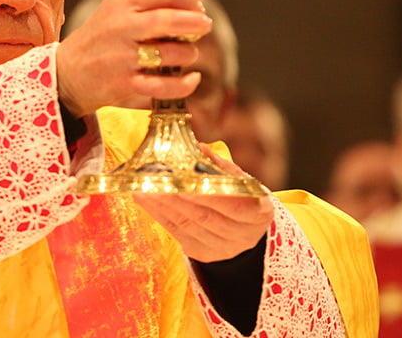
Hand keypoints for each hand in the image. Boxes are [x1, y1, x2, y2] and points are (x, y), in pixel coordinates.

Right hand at [56, 0, 212, 115]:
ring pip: (171, 53)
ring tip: (187, 55)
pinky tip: (191, 78)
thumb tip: (194, 2)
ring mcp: (122, 57)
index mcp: (118, 4)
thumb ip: (149, 5)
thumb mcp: (114, 14)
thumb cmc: (96, 43)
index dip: (188, 1)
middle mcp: (120, 27)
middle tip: (206, 26)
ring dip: (188, 54)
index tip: (199, 8)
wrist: (64, 75)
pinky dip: (185, 83)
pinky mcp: (125, 84)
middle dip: (195, 22)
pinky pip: (165, 85)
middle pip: (168, 20)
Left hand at [133, 145, 273, 262]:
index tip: (187, 182)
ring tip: (143, 189)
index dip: (210, 196)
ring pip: (188, 226)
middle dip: (178, 199)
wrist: (244, 230)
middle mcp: (243, 235)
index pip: (234, 206)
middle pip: (206, 218)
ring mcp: (222, 248)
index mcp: (259, 214)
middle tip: (155, 182)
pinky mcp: (203, 253)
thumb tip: (200, 147)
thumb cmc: (243, 198)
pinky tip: (145, 200)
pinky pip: (177, 233)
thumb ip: (222, 166)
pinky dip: (159, 215)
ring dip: (163, 206)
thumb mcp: (242, 181)